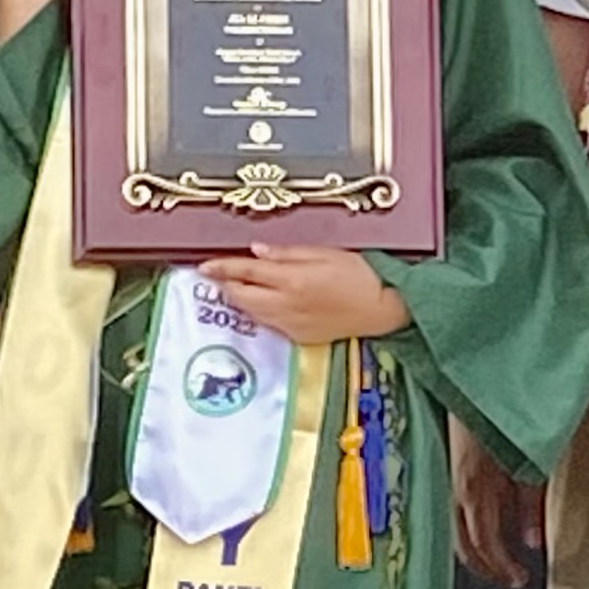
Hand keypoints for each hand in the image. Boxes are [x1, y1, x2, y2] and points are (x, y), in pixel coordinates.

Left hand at [195, 247, 412, 346]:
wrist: (382, 308)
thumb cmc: (359, 275)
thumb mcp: (325, 253)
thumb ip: (287, 253)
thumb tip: (257, 251)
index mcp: (292, 280)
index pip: (246, 272)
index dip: (223, 267)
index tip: (205, 265)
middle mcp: (287, 305)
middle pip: (241, 297)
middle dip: (227, 285)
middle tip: (220, 274)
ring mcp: (291, 324)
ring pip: (252, 313)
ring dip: (242, 299)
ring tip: (240, 286)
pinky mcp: (299, 336)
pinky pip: (270, 323)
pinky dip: (261, 311)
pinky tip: (268, 301)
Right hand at [452, 422, 541, 588]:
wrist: (479, 377)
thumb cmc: (502, 414)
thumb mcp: (529, 462)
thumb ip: (530, 502)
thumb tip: (531, 539)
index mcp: (474, 489)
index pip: (483, 544)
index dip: (500, 568)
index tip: (520, 579)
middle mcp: (459, 488)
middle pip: (466, 544)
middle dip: (489, 567)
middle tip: (511, 577)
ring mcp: (454, 478)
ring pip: (460, 528)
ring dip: (480, 548)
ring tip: (503, 559)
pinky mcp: (456, 467)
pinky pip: (461, 509)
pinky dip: (476, 525)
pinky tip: (495, 524)